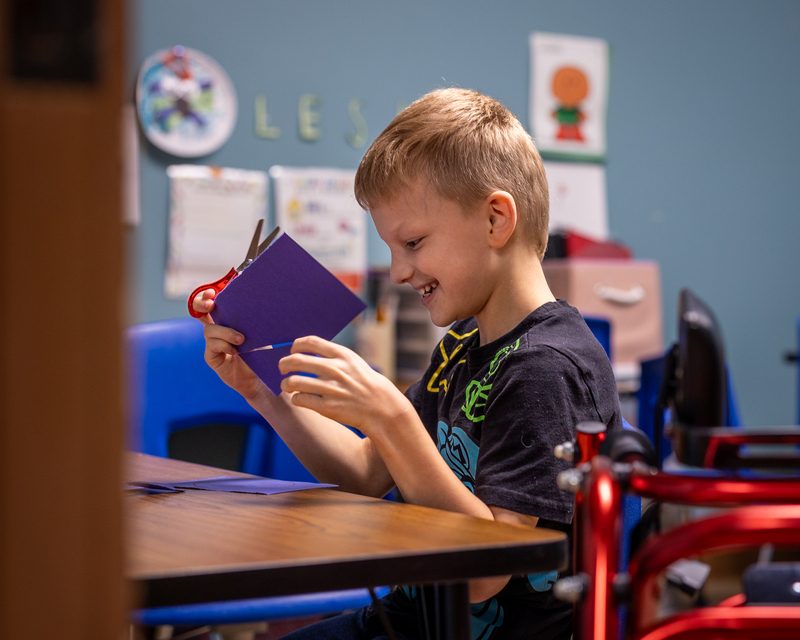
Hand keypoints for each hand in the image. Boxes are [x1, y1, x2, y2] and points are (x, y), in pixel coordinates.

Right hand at [192, 288, 268, 401]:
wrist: (257, 376)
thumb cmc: (259, 351)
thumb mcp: (257, 332)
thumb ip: (251, 320)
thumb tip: (259, 305)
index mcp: (226, 319)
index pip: (211, 303)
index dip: (206, 296)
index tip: (211, 293)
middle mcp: (216, 328)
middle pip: (200, 311)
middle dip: (202, 304)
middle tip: (210, 304)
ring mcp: (211, 342)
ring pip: (210, 330)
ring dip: (225, 332)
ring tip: (241, 340)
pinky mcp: (211, 356)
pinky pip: (213, 346)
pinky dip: (225, 346)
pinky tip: (235, 351)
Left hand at [278, 335, 409, 432]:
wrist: (380, 406)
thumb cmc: (362, 382)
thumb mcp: (352, 362)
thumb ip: (330, 355)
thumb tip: (301, 350)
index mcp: (342, 355)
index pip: (309, 342)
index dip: (295, 345)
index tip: (292, 351)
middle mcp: (335, 370)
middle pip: (296, 360)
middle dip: (283, 364)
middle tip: (282, 368)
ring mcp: (331, 389)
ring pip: (293, 382)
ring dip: (286, 384)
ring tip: (287, 385)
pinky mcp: (327, 407)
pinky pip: (299, 399)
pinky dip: (295, 398)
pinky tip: (300, 398)